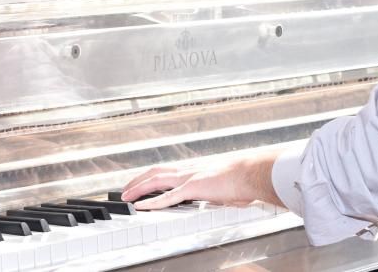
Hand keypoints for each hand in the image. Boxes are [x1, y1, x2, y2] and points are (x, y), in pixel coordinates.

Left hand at [121, 151, 278, 209]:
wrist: (252, 172)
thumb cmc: (244, 178)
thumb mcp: (226, 185)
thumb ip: (220, 192)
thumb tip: (224, 200)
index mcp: (197, 169)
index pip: (168, 171)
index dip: (151, 176)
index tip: (140, 182)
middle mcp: (190, 170)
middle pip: (156, 172)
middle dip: (137, 181)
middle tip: (124, 189)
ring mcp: (190, 177)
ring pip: (156, 181)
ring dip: (138, 189)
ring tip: (125, 196)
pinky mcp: (193, 187)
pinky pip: (168, 197)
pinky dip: (152, 203)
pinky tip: (141, 207)